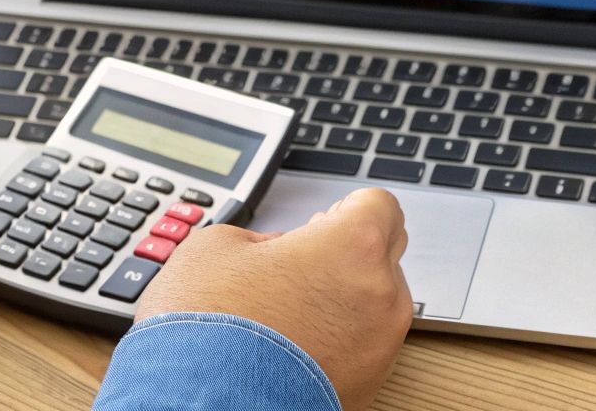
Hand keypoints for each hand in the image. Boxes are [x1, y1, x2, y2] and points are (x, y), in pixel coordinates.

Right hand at [134, 188, 411, 410]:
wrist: (208, 400)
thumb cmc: (212, 327)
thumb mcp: (220, 246)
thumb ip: (267, 238)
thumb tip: (279, 253)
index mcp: (352, 245)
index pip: (380, 204)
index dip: (347, 208)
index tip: (327, 220)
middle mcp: (380, 293)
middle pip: (387, 249)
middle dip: (351, 248)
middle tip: (307, 260)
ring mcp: (382, 343)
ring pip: (381, 299)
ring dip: (350, 294)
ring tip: (298, 307)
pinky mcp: (373, 383)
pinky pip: (369, 342)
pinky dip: (345, 336)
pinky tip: (301, 341)